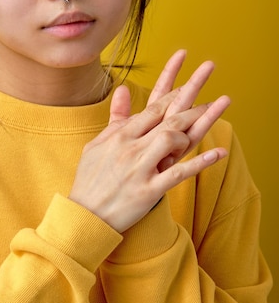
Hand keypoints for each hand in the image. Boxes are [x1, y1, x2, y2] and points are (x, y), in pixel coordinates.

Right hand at [69, 51, 229, 231]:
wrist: (84, 215)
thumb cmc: (90, 179)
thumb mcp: (97, 144)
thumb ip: (115, 118)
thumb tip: (122, 89)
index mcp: (120, 136)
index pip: (152, 109)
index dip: (174, 96)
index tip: (189, 87)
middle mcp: (131, 148)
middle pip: (167, 119)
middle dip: (192, 105)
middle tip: (211, 98)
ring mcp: (140, 169)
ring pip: (173, 140)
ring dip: (190, 133)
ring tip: (200, 131)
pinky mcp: (149, 191)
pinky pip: (179, 173)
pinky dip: (201, 163)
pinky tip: (219, 154)